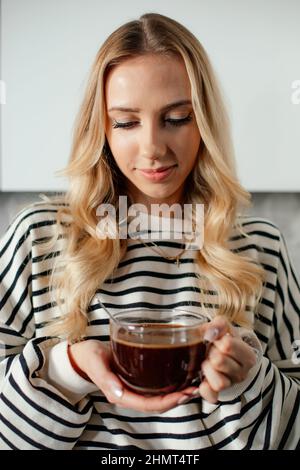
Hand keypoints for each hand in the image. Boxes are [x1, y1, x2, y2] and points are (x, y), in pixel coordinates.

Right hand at [70, 339, 197, 412]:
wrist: (82, 354)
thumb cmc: (89, 356)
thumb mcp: (95, 363)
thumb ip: (104, 378)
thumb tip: (117, 393)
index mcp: (119, 394)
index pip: (147, 404)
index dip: (166, 402)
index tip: (182, 394)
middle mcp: (127, 395)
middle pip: (156, 404)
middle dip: (177, 399)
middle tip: (194, 389)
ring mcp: (132, 389)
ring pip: (157, 398)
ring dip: (176, 394)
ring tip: (193, 385)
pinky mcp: (135, 381)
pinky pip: (154, 389)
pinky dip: (169, 386)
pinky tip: (180, 378)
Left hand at [198, 316, 256, 403]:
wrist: (224, 354)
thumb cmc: (224, 340)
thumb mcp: (225, 328)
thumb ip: (220, 324)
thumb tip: (211, 332)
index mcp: (247, 356)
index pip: (227, 345)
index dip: (217, 340)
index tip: (217, 340)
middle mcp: (242, 373)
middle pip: (219, 361)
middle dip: (210, 353)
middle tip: (211, 350)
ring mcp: (231, 385)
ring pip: (219, 382)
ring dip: (207, 369)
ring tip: (207, 362)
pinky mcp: (218, 395)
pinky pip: (211, 397)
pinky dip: (205, 389)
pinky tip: (202, 379)